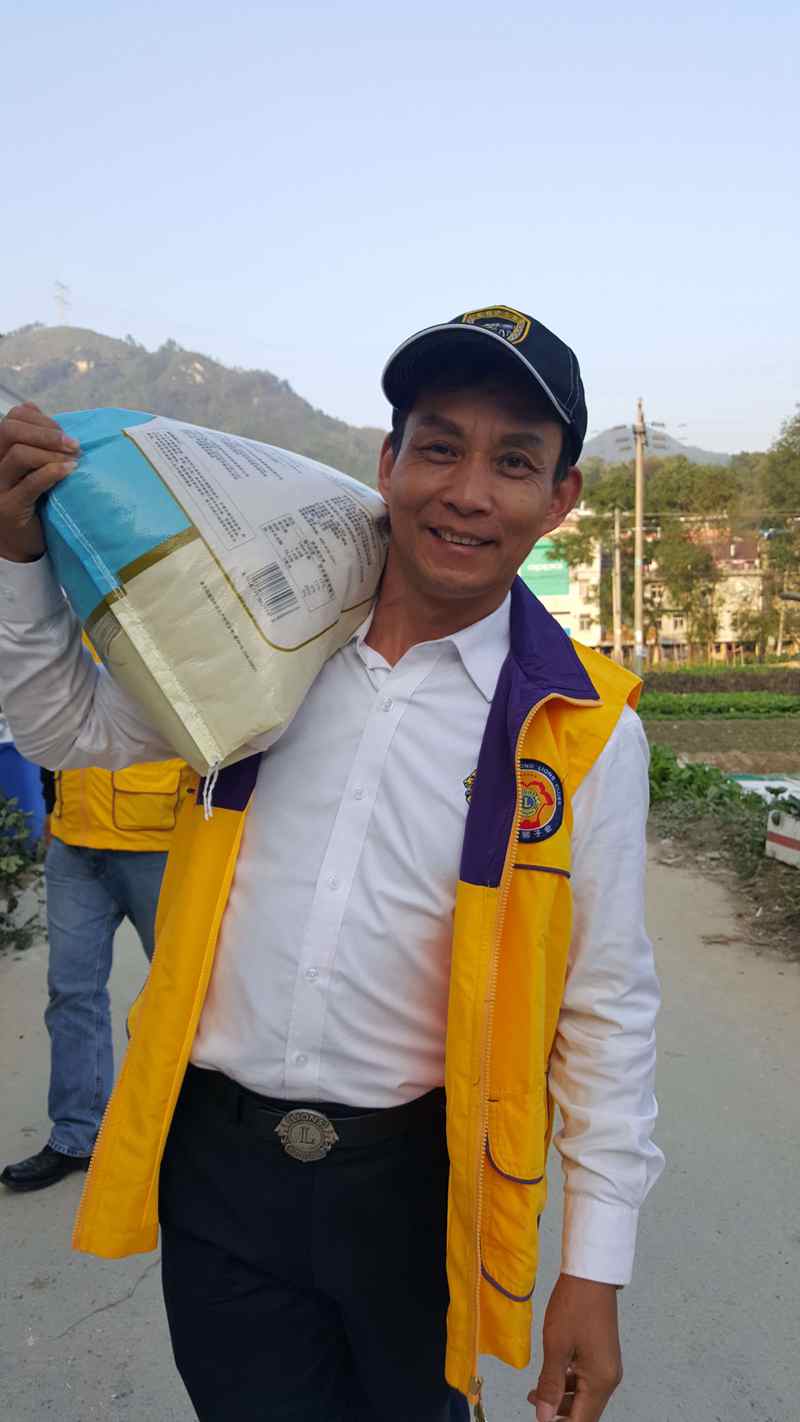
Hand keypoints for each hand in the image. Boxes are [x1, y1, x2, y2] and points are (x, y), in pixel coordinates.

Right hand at [0, 403, 79, 561]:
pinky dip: (53, 472)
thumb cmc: (30, 500)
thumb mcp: (29, 467)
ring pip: (19, 454)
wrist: (20, 542)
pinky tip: (70, 471)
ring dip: (52, 453)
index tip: (64, 433)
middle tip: (74, 445)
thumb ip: (31, 440)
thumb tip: (34, 406)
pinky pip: (30, 483)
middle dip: (47, 433)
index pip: (11, 419)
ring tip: (74, 461)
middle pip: (10, 430)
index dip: (40, 420)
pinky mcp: (9, 508)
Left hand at [528, 1274, 621, 1420]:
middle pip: (584, 1411)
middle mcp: (608, 1378)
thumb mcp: (556, 1346)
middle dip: (559, 1413)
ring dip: (561, 1397)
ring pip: (584, 1396)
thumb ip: (550, 1385)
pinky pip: (586, 1379)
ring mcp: (607, 1366)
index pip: (581, 1421)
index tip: (541, 1421)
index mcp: (600, 1381)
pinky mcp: (602, 1355)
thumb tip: (544, 1416)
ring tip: (535, 1391)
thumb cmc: (574, 1306)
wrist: (591, 1274)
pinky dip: (568, 1382)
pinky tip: (551, 1375)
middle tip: (533, 1404)